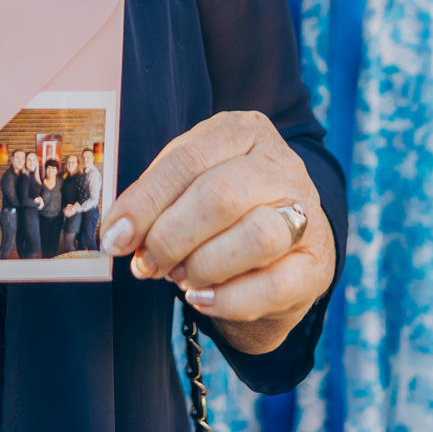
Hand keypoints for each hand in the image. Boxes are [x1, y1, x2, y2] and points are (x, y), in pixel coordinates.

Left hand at [98, 111, 334, 357]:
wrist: (279, 248)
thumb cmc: (220, 212)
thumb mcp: (189, 186)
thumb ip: (156, 201)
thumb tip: (119, 235)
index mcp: (245, 131)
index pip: (189, 158)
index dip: (146, 201)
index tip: (116, 236)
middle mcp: (282, 166)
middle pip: (220, 196)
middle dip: (170, 237)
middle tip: (146, 264)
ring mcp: (306, 214)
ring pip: (256, 236)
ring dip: (202, 265)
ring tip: (178, 278)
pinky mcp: (316, 265)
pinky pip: (275, 285)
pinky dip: (228, 298)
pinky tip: (200, 299)